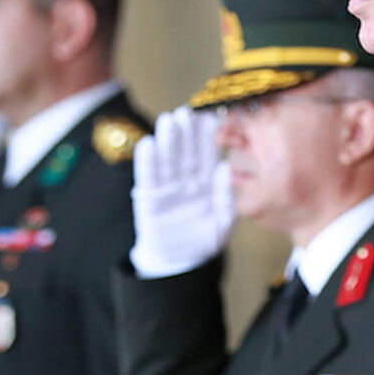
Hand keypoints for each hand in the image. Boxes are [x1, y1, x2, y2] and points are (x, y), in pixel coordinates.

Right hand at [129, 106, 235, 277]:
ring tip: (168, 121)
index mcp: (208, 181)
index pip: (208, 153)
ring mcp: (168, 186)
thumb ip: (226, 198)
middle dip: (187, 132)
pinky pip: (148, 176)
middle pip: (186, 150)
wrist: (179, 262)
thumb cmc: (204, 240)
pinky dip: (147, 161)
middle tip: (187, 112)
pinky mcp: (150, 197)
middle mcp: (187, 179)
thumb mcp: (222, 223)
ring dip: (167, 140)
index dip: (208, 136)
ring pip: (167, 159)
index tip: (210, 116)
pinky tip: (148, 144)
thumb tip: (226, 168)